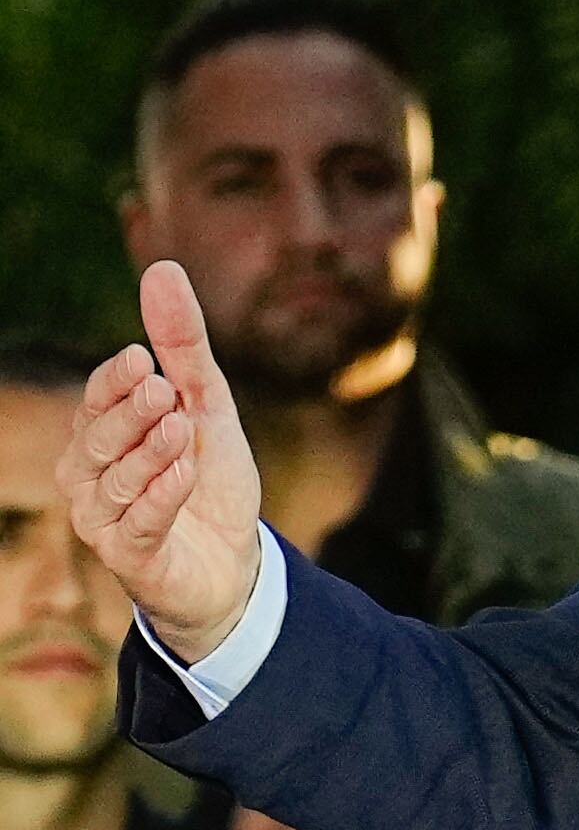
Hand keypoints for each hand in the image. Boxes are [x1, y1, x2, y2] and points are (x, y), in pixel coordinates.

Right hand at [56, 263, 265, 663]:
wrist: (235, 562)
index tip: (147, 359)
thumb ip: (185, 346)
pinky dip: (159, 497)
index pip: (98, 398)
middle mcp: (91, 474)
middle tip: (166, 392)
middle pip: (98, 437)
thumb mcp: (209, 406)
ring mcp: (103, 519)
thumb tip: (161, 267)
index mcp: (104, 434)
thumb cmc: (211, 480)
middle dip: (131, 413)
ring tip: (180, 430)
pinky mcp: (128, 558)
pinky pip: (135, 524)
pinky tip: (184, 473)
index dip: (117, 380)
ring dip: (147, 453)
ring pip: (112, 480)